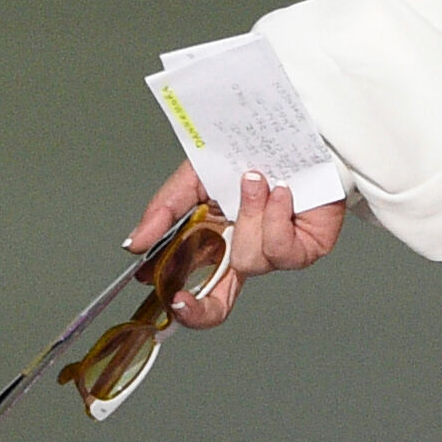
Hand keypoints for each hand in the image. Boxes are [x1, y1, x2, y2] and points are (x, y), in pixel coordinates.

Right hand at [123, 160, 344, 329]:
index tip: (171, 302)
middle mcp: (245, 253)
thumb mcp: (197, 176)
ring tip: (257, 181)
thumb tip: (134, 243)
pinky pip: (280, 249)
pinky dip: (274, 217)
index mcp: (217, 243)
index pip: (201, 292)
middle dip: (199, 309)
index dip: (188, 309)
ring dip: (248, 217)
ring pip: (248, 261)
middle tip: (179, 299)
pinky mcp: (307, 247)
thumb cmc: (253, 154)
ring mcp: (276, 254)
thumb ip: (165, 209)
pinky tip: (281, 192)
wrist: (302, 132)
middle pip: (219, 305)